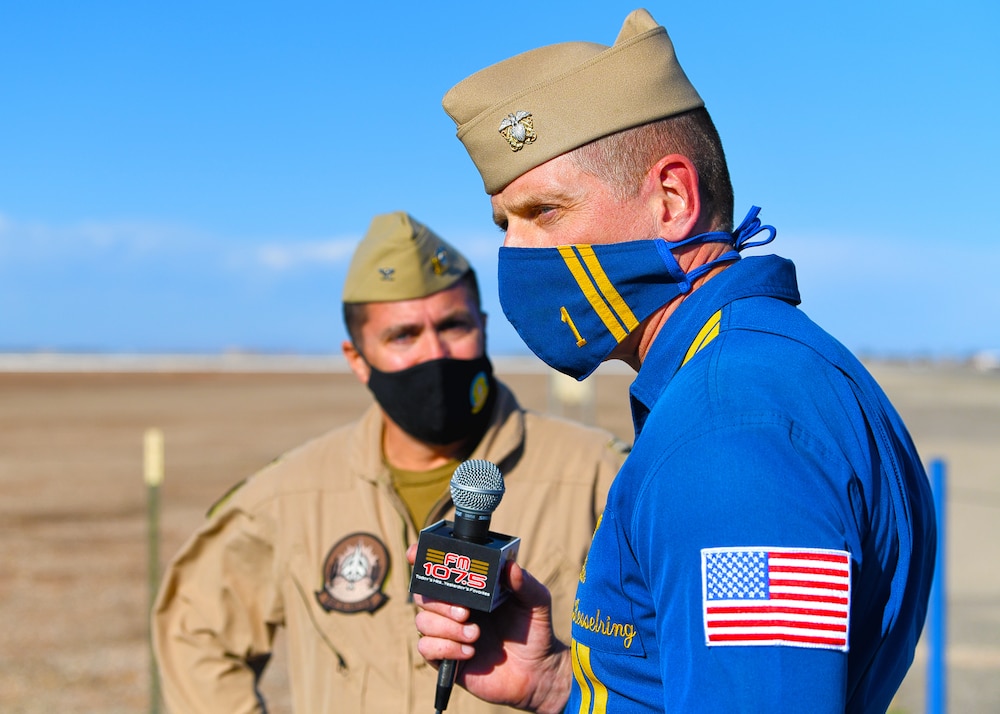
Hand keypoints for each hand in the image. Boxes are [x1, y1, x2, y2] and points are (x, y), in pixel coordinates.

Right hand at [407, 544, 572, 713]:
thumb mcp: (536, 602)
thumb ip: (525, 583)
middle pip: (423, 596)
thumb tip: (510, 566)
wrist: (537, 671)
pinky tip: (470, 652)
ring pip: (423, 622)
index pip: (438, 571)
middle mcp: (454, 608)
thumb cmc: (534, 632)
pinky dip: (446, 648)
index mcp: (470, 589)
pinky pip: (427, 648)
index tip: (415, 554)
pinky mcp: (445, 659)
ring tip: (475, 635)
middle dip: (440, 602)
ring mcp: (448, 633)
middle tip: (465, 612)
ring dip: (447, 628)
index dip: (421, 561)